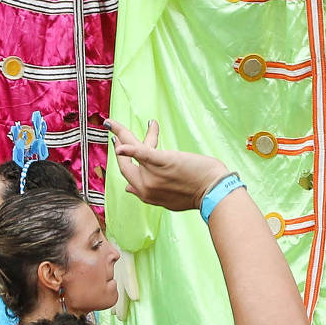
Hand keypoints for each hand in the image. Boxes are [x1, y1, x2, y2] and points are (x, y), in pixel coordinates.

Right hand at [109, 121, 228, 212]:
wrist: (212, 192)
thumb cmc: (196, 195)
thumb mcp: (168, 201)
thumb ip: (149, 194)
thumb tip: (129, 189)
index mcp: (146, 195)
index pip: (128, 176)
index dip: (123, 162)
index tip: (120, 151)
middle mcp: (145, 186)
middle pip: (125, 164)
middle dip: (119, 147)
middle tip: (116, 132)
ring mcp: (152, 174)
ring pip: (131, 151)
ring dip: (122, 134)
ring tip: (112, 123)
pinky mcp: (162, 161)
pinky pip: (140, 152)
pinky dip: (128, 147)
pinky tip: (119, 139)